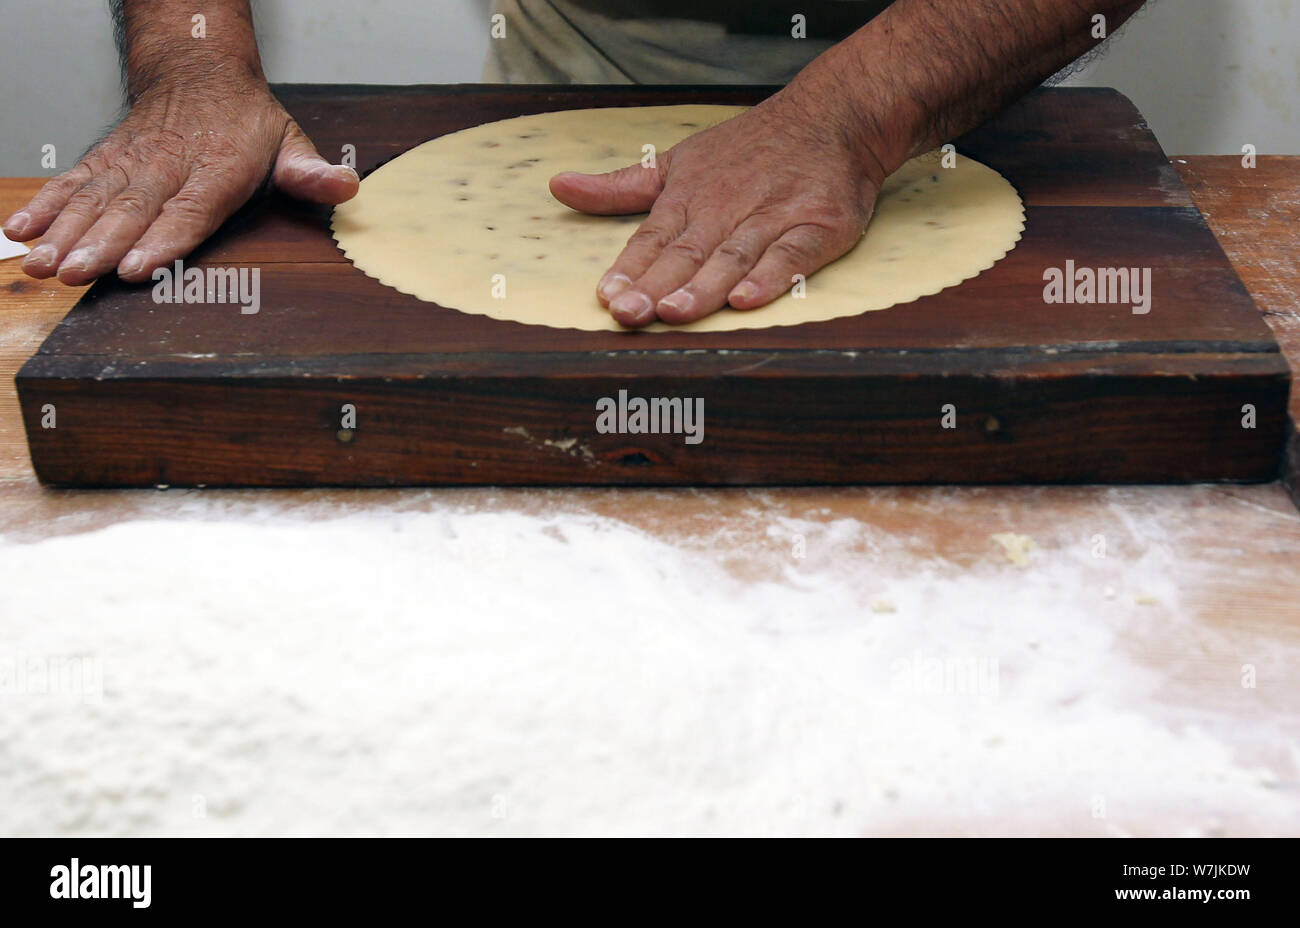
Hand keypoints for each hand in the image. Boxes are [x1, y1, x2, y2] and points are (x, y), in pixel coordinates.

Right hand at [3, 80, 357, 284]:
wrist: (199, 71)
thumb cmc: (248, 121)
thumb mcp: (288, 142)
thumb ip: (310, 173)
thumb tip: (346, 187)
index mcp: (217, 169)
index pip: (189, 209)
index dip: (164, 239)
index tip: (139, 267)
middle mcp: (168, 166)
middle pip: (132, 210)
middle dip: (101, 245)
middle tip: (76, 275)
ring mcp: (131, 163)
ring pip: (94, 199)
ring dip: (65, 233)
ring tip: (43, 265)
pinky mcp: (105, 160)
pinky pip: (70, 182)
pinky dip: (44, 205)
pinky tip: (20, 232)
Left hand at [548, 91, 887, 327]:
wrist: (832, 117)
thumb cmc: (750, 148)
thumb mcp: (679, 162)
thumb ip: (621, 187)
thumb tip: (560, 187)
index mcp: (690, 198)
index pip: (652, 240)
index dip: (629, 270)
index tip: (607, 296)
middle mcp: (727, 209)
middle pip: (686, 254)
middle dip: (655, 286)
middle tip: (629, 315)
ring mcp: (772, 219)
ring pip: (732, 257)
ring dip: (703, 287)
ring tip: (675, 313)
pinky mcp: (817, 228)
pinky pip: (791, 256)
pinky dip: (771, 277)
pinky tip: (747, 300)